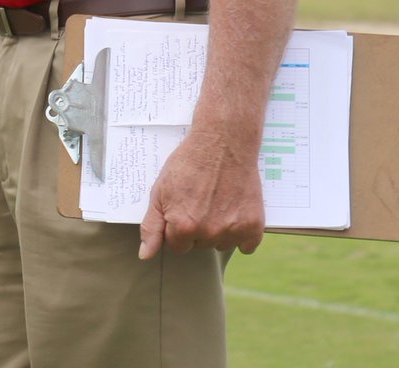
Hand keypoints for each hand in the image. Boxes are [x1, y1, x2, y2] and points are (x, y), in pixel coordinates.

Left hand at [138, 129, 265, 260]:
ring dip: (218, 231)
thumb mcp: (160, 190)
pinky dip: (241, 234)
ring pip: (221, 245)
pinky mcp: (254, 226)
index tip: (184, 207)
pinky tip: (235, 211)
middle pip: (199, 245)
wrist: (223, 141)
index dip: (178, 227)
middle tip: (201, 200)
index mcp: (183, 226)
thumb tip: (144, 255)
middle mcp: (208, 232)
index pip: (177, 246)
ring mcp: (232, 230)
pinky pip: (246, 246)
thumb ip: (152, 226)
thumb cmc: (189, 163)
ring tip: (217, 201)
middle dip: (197, 228)